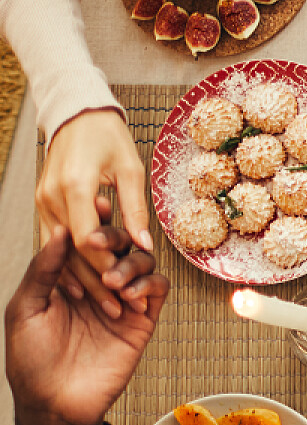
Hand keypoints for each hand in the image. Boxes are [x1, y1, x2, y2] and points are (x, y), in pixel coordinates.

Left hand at [6, 221, 167, 424]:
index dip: (93, 220)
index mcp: (68, 277)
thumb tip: (62, 230)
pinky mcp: (143, 321)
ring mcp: (123, 301)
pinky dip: (150, 284)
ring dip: (131, 263)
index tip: (95, 205)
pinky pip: (158, 290)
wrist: (54, 403)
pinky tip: (131, 294)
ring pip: (143, 262)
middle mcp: (98, 284)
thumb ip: (44, 269)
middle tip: (100, 242)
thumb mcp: (25, 309)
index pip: (86, 240)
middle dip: (113, 237)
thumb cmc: (31, 359)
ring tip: (112, 281)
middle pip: (119, 244)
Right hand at [37, 109, 150, 317]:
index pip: (88, 237)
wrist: (77, 117)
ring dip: (83, 277)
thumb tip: (145, 246)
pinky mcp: (43, 205)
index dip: (106, 264)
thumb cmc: (108, 139)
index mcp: (76, 185)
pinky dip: (69, 263)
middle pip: (72, 249)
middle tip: (120, 307)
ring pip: (61, 250)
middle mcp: (52, 196)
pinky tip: (84, 286)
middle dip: (96, 280)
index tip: (125, 287)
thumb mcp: (131, 170)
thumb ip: (135, 209)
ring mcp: (43, 201)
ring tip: (107, 304)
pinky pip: (55, 242)